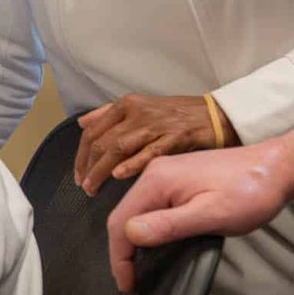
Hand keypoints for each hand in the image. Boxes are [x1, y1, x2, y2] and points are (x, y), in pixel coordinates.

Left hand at [74, 94, 238, 196]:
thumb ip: (109, 115)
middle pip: (102, 141)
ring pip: (119, 147)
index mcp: (126, 105)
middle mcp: (138, 112)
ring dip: (101, 171)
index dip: (81, 155)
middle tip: (84, 187)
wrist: (215, 115)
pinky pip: (149, 152)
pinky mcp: (175, 137)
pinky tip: (119, 175)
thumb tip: (83, 123)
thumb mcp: (140, 108)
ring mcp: (156, 125)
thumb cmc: (176, 115)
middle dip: (88, 167)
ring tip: (93, 189)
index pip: (93, 131)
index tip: (78, 173)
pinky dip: (131, 164)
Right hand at [106, 141, 293, 291]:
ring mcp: (165, 173)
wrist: (277, 168)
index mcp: (158, 180)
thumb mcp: (212, 214)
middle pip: (123, 214)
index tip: (128, 283)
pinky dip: (146, 227)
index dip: (119, 257)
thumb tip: (131, 234)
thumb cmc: (250, 192)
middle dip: (122, 250)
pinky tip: (154, 243)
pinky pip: (150, 205)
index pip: (120, 221)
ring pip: (135, 210)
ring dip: (132, 239)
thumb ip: (169, 225)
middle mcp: (155, 173)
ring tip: (138, 267)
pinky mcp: (177, 178)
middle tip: (131, 280)